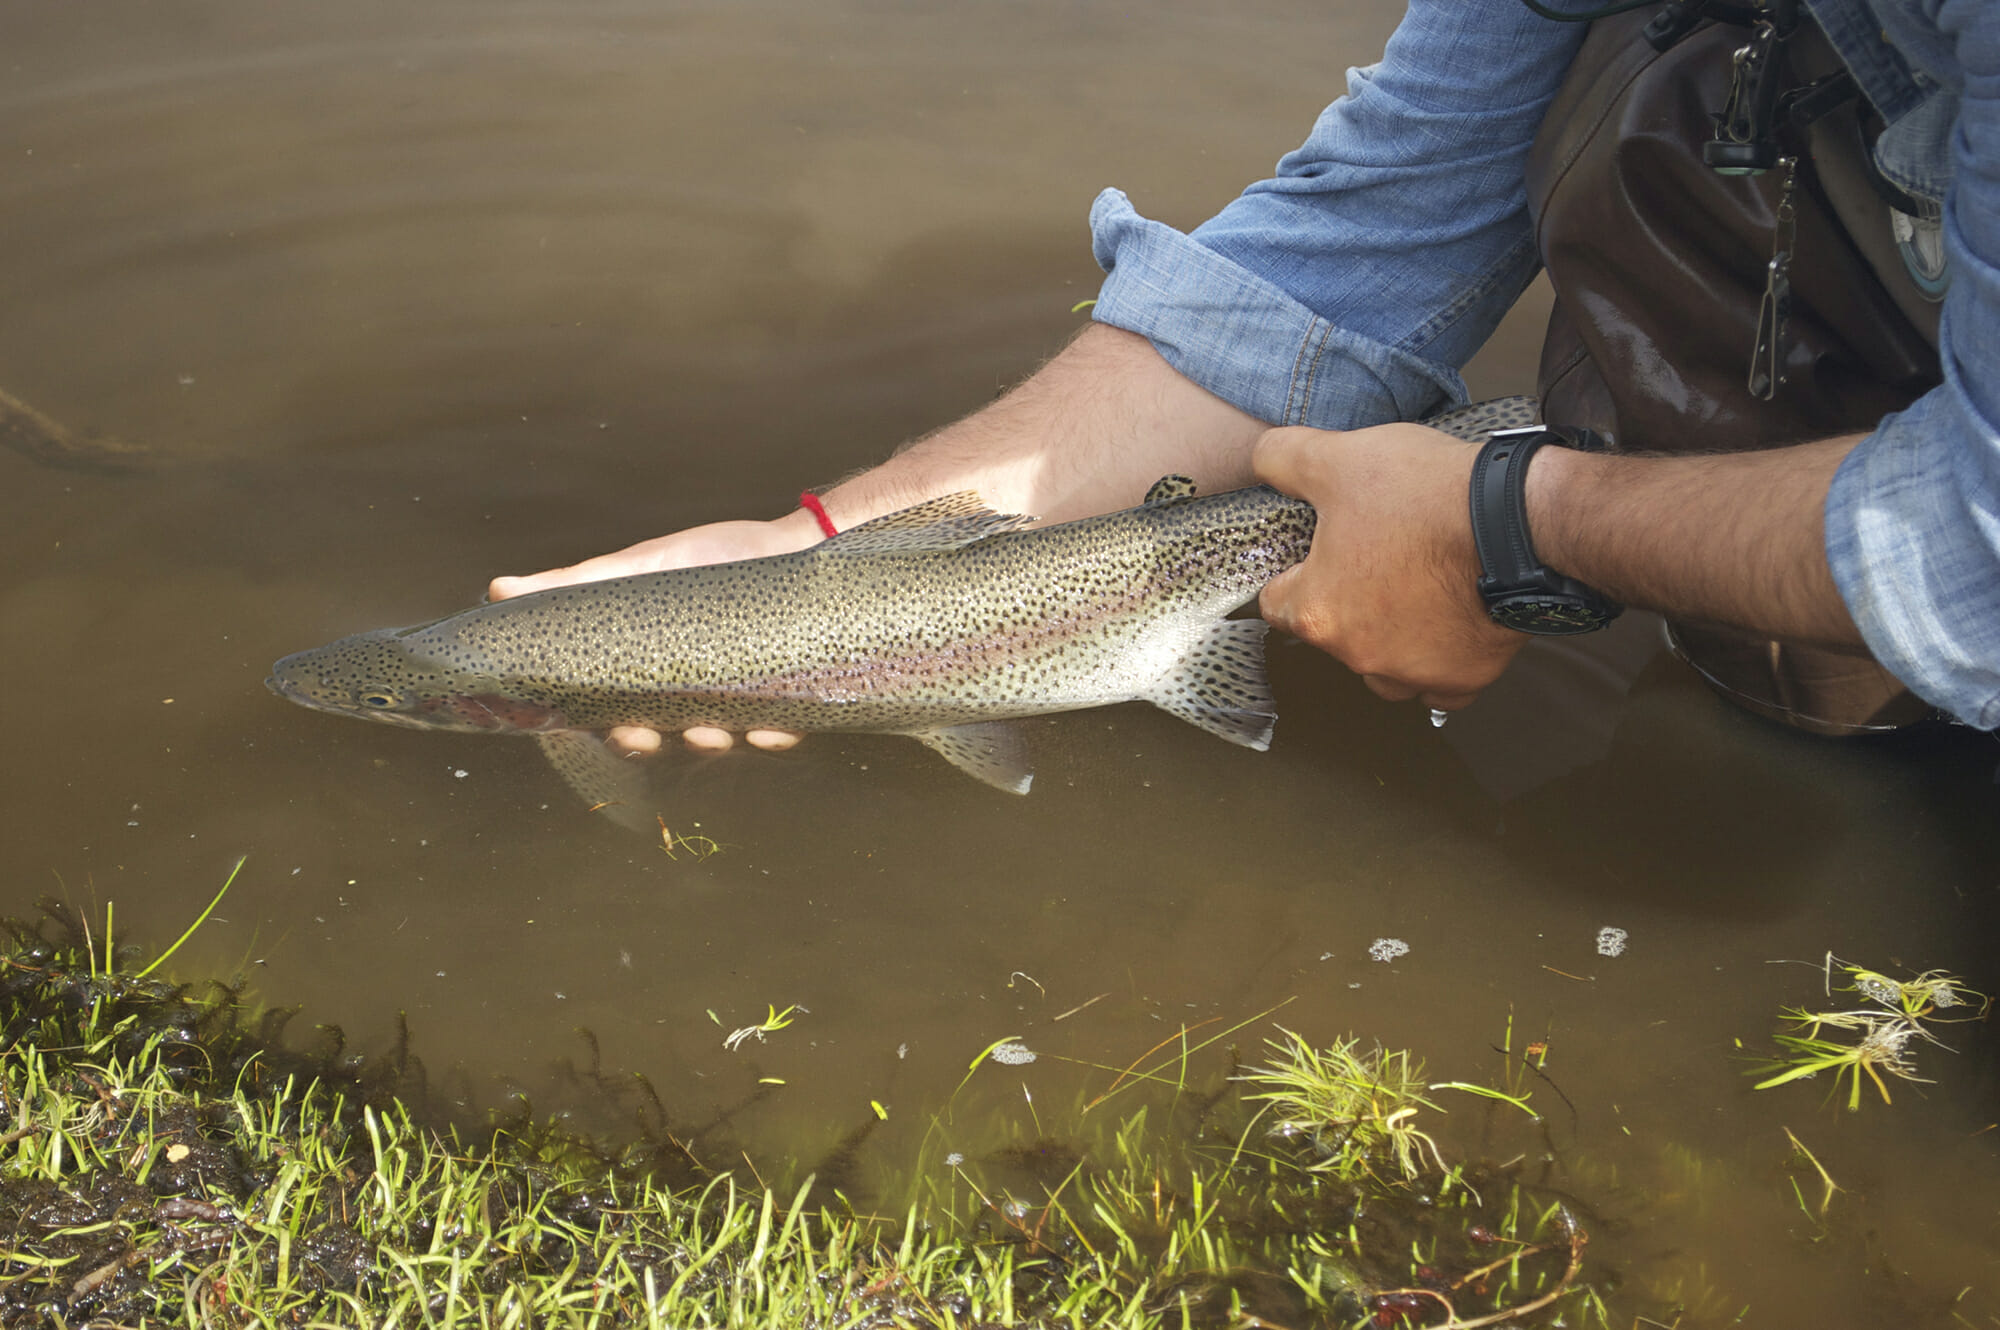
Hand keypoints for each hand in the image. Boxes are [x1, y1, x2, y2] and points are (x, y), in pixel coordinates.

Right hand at [488, 510, 823, 753]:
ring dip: (707, 742)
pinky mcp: (786, 695)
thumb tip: (499, 589)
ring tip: (707, 731)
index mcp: (649, 664)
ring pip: (715, 737)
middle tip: (644, 736)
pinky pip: (780, 728)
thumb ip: (578, 585)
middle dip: (645, 741)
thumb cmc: (712, 554)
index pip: (611, 710)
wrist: (791, 542)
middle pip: (657, 733)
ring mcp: (737, 695)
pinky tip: (767, 729)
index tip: (592, 728)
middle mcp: (689, 688)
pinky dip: (772, 734)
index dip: (597, 727)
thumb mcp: (642, 565)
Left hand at [1253, 422, 1526, 711]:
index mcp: (1318, 611)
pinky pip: (1439, 687)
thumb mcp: (1339, 459)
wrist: (1517, 523)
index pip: (1276, 604)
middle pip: (1333, 635)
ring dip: (1389, 638)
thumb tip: (1263, 461)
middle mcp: (1359, 654)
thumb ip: (1284, 459)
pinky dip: (1438, 662)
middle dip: (1347, 600)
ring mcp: (1414, 672)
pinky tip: (1447, 625)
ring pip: (1383, 667)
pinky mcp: (1463, 677)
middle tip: (1377, 556)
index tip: (1316, 552)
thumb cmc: (1429, 498)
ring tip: (1413, 590)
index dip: (1293, 571)